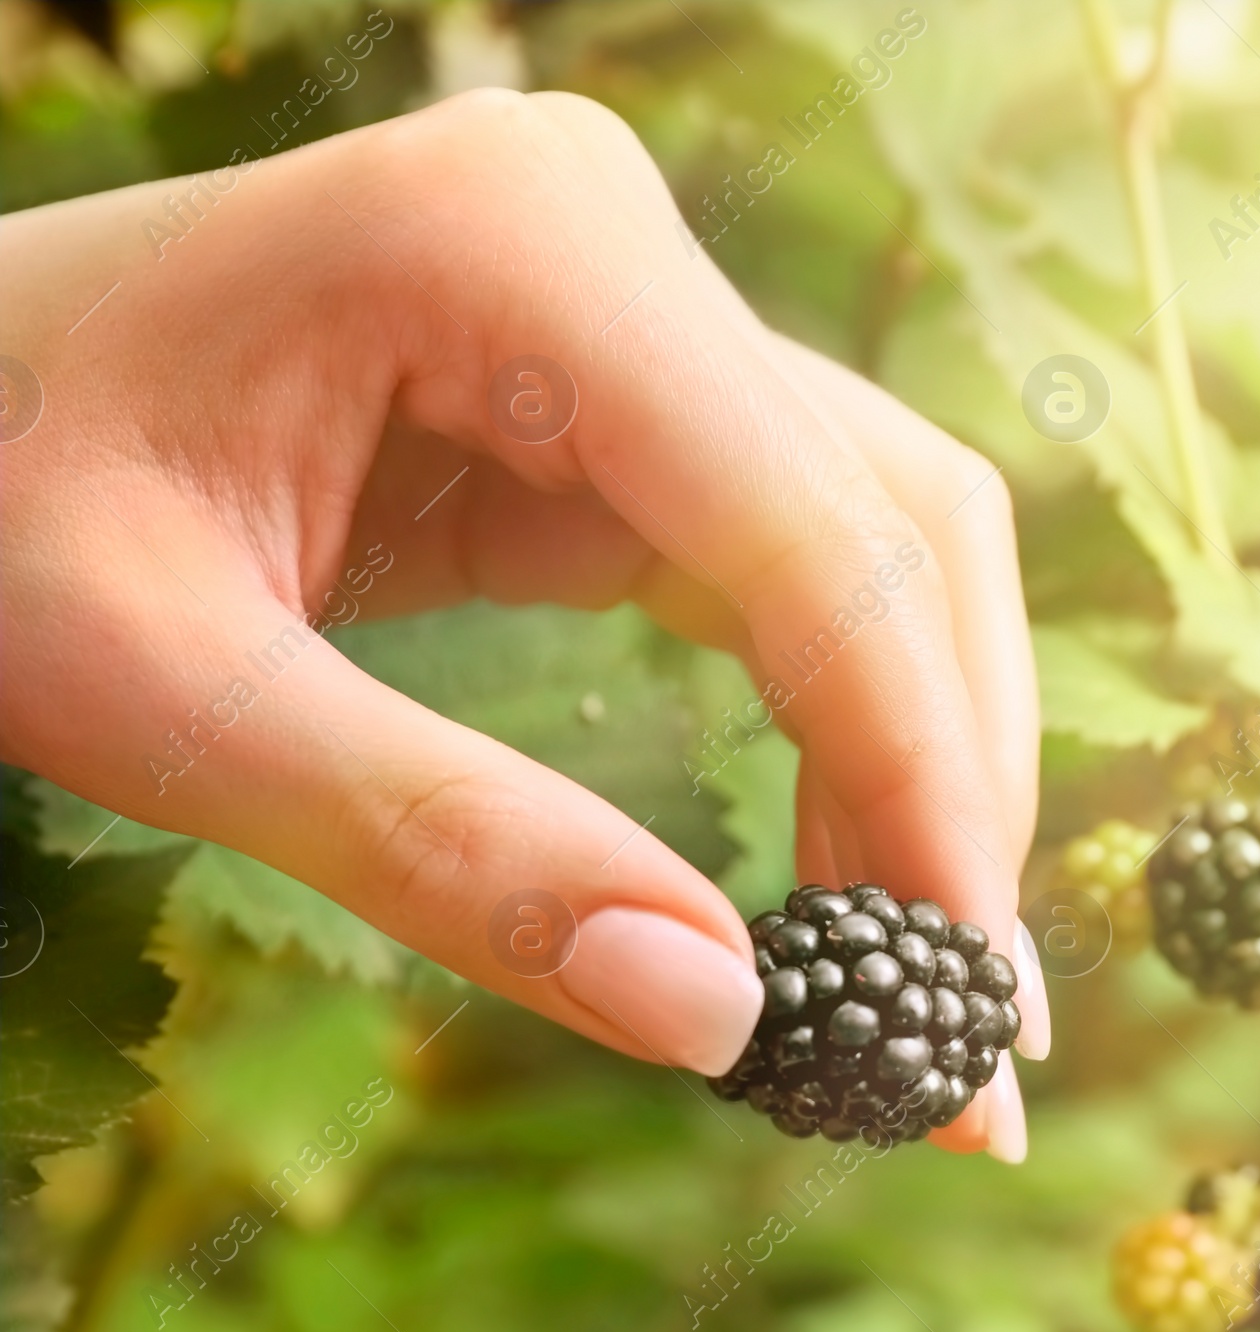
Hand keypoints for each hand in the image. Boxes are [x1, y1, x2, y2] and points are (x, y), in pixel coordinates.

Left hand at [0, 89, 1043, 1158]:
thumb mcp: (172, 699)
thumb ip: (444, 849)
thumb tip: (716, 1015)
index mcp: (511, 251)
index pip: (809, 537)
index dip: (919, 783)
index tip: (966, 1009)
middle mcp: (609, 246)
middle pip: (897, 534)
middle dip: (957, 800)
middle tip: (983, 1053)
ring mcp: (624, 315)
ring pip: (881, 553)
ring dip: (930, 777)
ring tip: (931, 1005)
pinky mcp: (614, 407)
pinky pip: (790, 574)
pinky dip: (844, 740)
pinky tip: (848, 892)